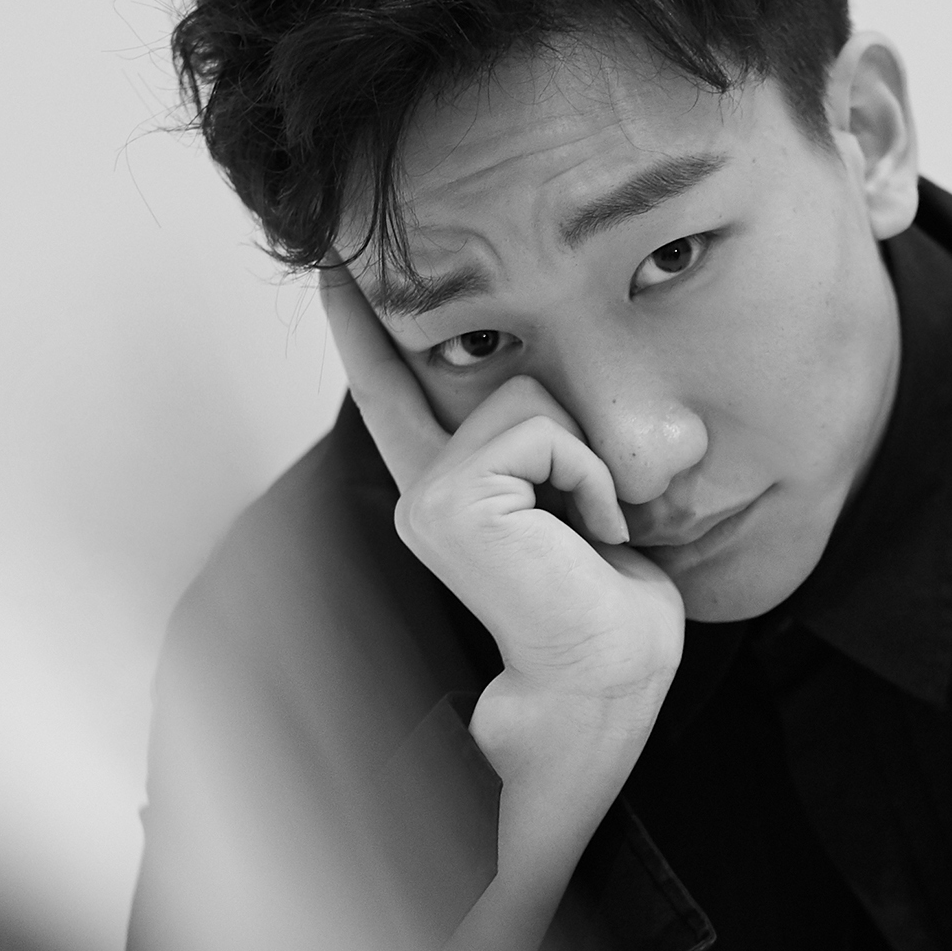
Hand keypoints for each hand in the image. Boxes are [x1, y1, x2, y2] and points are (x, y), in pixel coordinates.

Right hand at [321, 269, 683, 742]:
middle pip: (508, 379)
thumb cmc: (612, 613)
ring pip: (529, 398)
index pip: (397, 394)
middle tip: (591, 524)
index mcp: (450, 493)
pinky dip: (588, 477)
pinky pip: (547, 432)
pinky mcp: (449, 499)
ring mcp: (428, 495)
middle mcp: (425, 490)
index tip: (339, 267)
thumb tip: (558, 399)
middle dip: (575, 441)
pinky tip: (590, 534)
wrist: (606, 682)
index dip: (366, 329)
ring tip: (588, 530)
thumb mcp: (581, 505)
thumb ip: (546, 450)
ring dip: (585, 463)